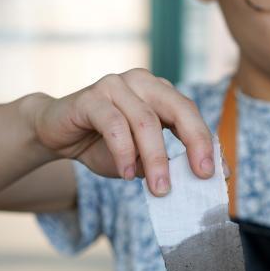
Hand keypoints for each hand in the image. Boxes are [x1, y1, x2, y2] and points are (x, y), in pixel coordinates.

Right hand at [30, 69, 214, 194]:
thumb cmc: (102, 145)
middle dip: (194, 143)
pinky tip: (127, 174)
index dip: (205, 142)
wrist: (54, 133)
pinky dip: (124, 153)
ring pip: (146, 121)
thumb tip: (206, 180)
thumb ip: (170, 163)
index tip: (215, 174)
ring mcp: (116, 85)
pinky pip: (114, 125)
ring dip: (155, 159)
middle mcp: (142, 82)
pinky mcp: (91, 97)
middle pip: (178, 108)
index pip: (190, 113)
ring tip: (159, 188)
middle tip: (199, 175)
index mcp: (159, 92)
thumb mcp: (141, 158)